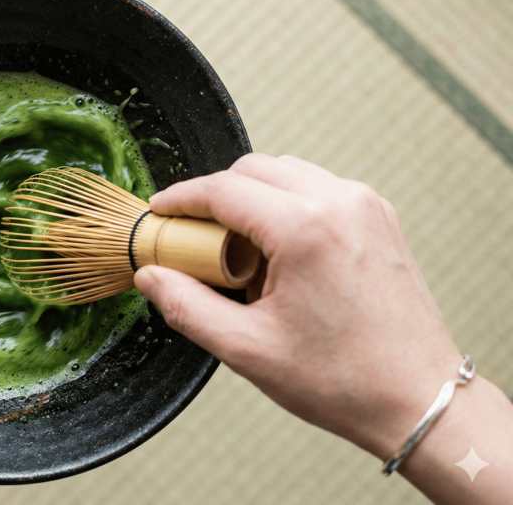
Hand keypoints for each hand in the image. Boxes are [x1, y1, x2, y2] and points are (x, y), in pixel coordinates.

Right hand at [134, 153, 512, 502]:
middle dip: (213, 197)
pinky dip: (285, 206)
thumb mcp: (246, 349)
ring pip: (285, 173)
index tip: (157, 215)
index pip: (222, 190)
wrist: (419, 399)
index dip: (180, 199)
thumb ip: (186, 306)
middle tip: (192, 241)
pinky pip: (316, 189)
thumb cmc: (341, 380)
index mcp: (304, 229)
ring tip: (237, 254)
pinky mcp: (379, 217)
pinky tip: (276, 255)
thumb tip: (149, 276)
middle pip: (253, 169)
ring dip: (250, 199)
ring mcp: (365, 205)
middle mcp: (339, 202)